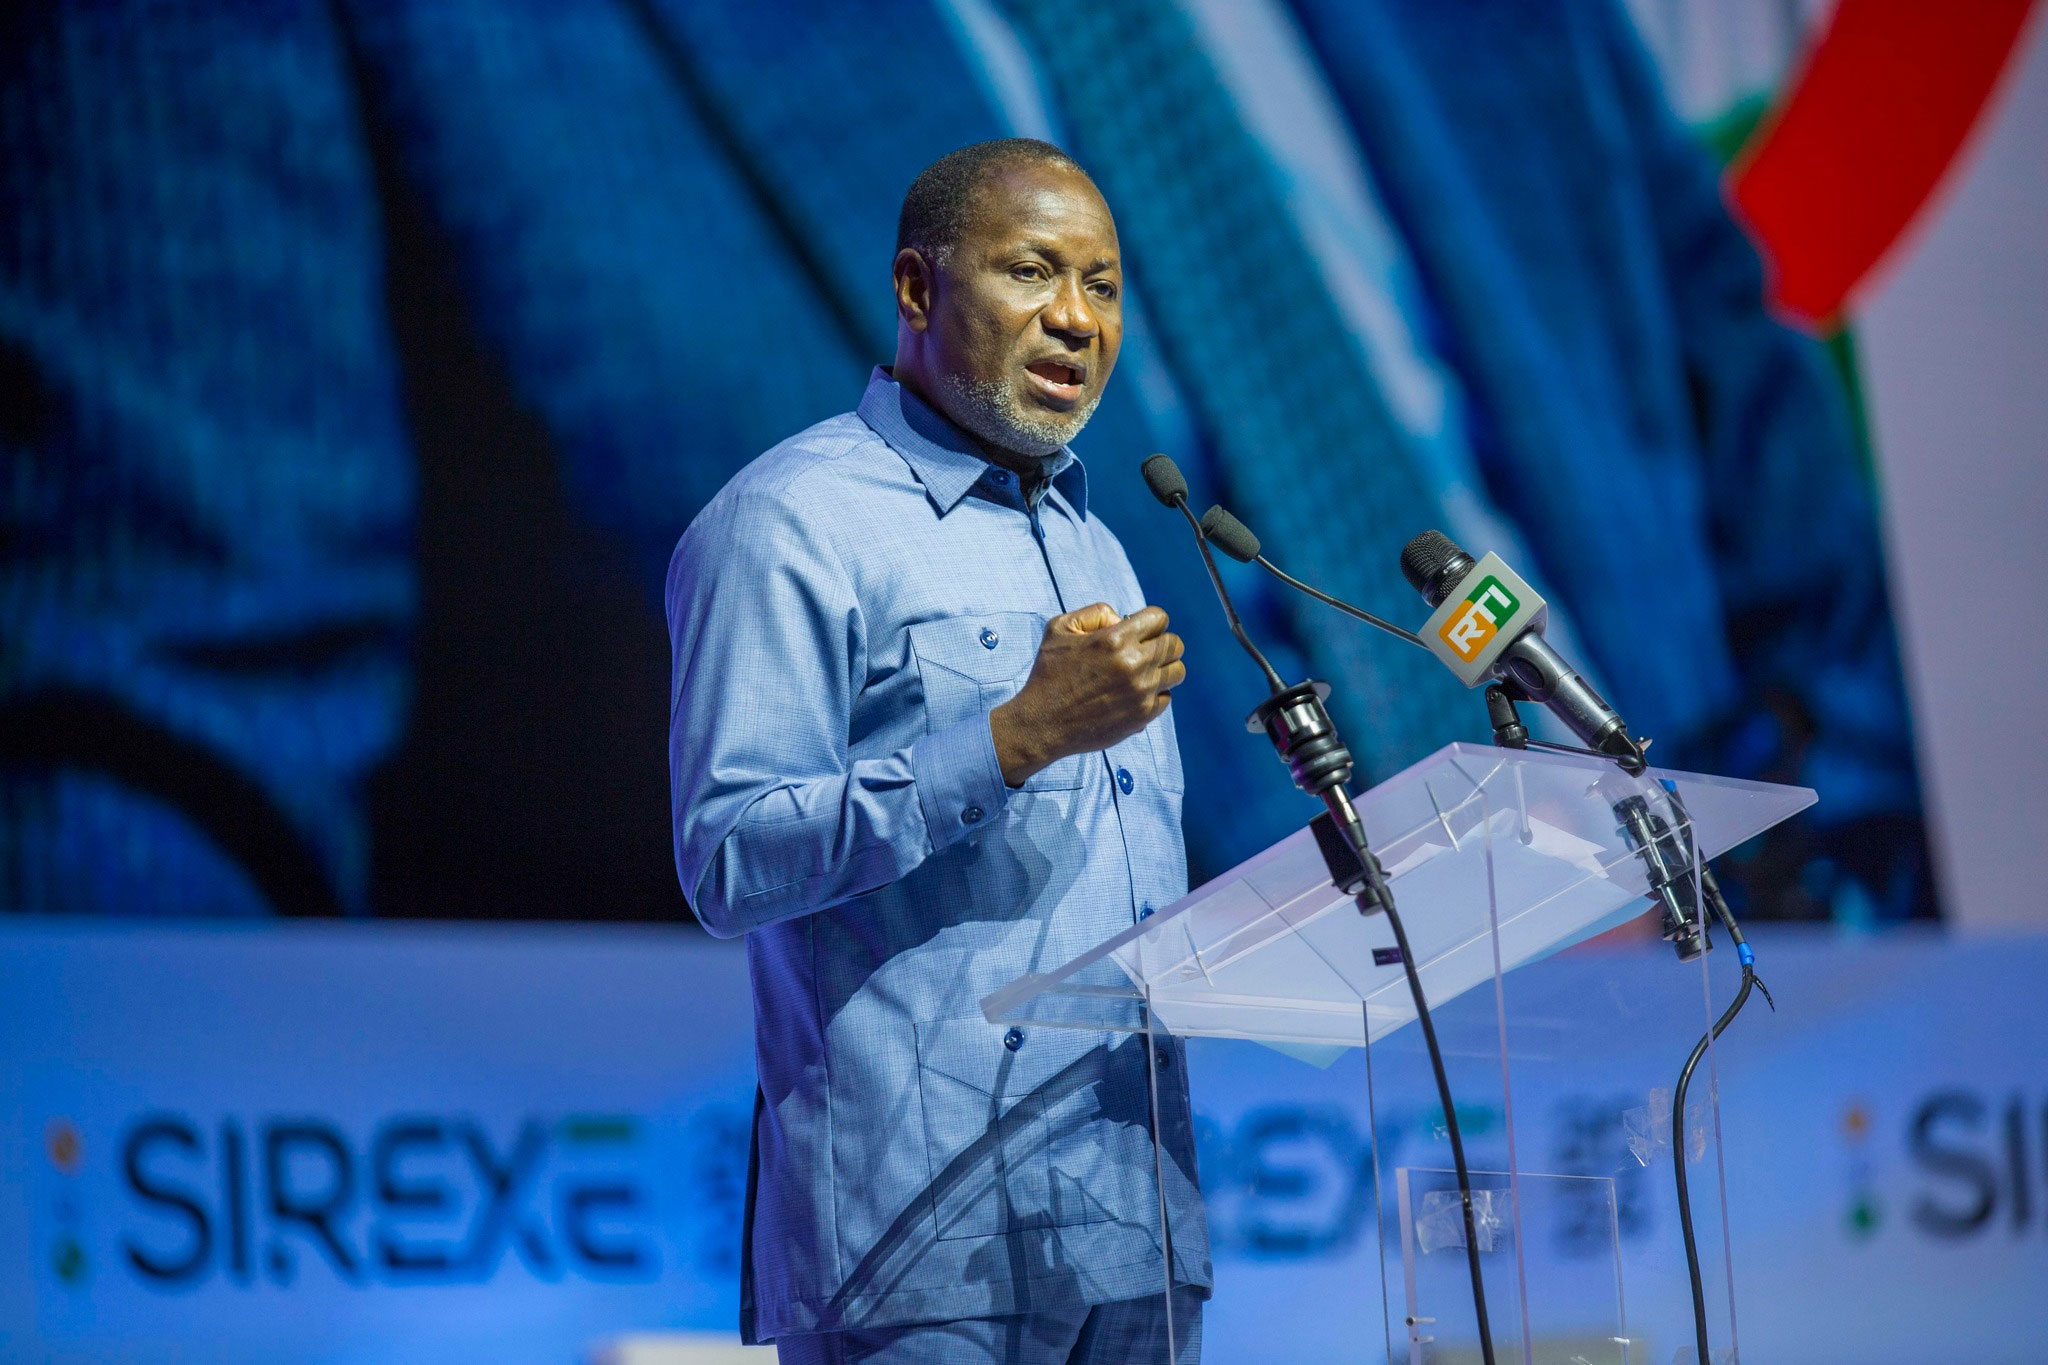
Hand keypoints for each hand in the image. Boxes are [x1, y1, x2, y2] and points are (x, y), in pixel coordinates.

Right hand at [989, 603, 1185, 787]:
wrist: (1042, 723)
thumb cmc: (1049, 673)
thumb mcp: (1060, 629)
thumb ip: (1095, 614)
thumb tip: (1122, 619)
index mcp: (1114, 639)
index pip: (1159, 618)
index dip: (1150, 622)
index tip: (1139, 632)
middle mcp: (1133, 664)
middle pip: (1175, 644)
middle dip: (1161, 643)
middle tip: (1144, 652)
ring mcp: (1141, 691)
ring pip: (1177, 671)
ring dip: (1163, 669)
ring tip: (1144, 673)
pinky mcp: (1143, 715)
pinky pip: (1166, 698)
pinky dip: (1155, 695)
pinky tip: (1134, 695)